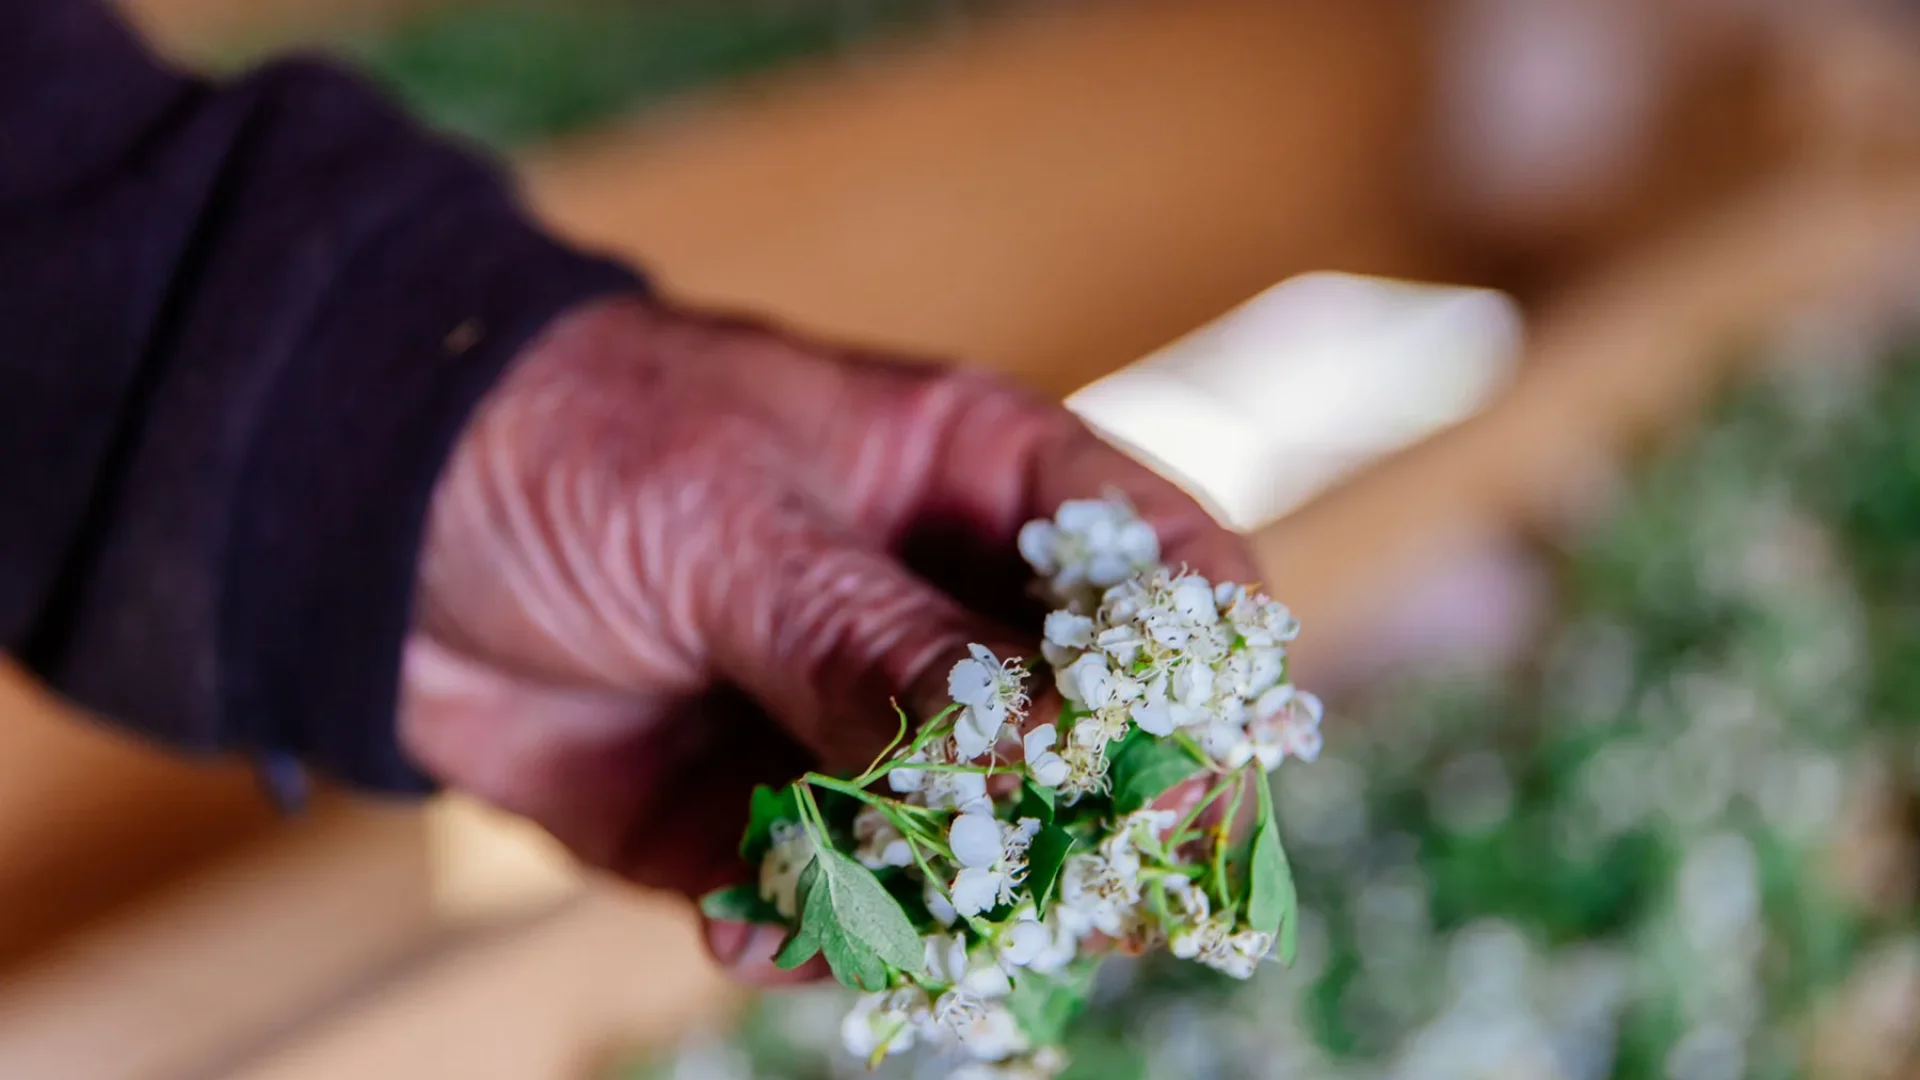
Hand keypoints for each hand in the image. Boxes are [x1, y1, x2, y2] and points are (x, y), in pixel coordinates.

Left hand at [399, 296, 1258, 978]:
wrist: (366, 522)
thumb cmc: (570, 445)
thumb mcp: (737, 526)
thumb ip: (882, 645)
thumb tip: (1042, 752)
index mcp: (979, 484)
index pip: (1164, 573)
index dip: (1201, 672)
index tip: (1192, 774)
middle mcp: (942, 612)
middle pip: (1089, 736)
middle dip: (1088, 825)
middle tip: (1070, 904)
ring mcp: (859, 721)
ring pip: (973, 840)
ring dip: (944, 900)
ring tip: (893, 927)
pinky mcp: (764, 812)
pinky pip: (835, 897)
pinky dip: (808, 928)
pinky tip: (747, 924)